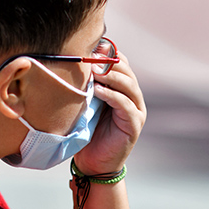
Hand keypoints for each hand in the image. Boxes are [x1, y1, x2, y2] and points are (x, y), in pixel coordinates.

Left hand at [73, 50, 145, 175]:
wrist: (94, 162)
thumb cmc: (87, 131)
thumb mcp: (86, 103)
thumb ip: (86, 85)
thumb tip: (72, 62)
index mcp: (122, 88)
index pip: (120, 62)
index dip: (107, 53)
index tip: (89, 47)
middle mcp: (133, 96)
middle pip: (126, 71)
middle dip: (109, 61)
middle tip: (91, 57)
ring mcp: (136, 109)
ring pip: (128, 85)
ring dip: (111, 76)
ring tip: (94, 71)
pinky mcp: (134, 124)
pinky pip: (125, 105)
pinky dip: (112, 95)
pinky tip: (98, 91)